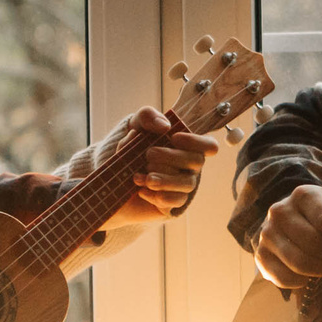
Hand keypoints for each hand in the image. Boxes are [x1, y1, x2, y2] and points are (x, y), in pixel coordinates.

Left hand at [108, 105, 220, 227]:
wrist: (112, 179)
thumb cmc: (130, 148)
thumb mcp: (135, 126)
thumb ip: (148, 116)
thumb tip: (165, 126)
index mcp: (186, 147)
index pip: (209, 146)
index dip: (197, 141)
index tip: (174, 138)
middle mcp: (189, 167)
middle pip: (198, 161)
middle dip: (171, 157)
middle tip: (148, 156)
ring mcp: (182, 187)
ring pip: (188, 184)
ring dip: (164, 179)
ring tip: (143, 177)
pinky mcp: (172, 205)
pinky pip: (176, 201)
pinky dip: (158, 196)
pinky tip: (141, 190)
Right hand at [253, 183, 321, 288]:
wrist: (293, 223)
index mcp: (303, 195)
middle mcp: (280, 211)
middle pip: (313, 242)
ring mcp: (267, 234)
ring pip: (298, 261)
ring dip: (320, 269)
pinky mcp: (260, 256)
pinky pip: (282, 277)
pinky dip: (301, 282)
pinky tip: (309, 276)